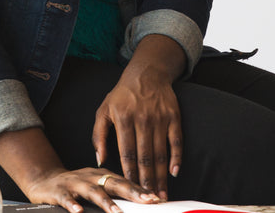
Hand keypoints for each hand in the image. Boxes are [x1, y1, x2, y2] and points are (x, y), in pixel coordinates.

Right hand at [22, 167, 159, 212]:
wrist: (44, 180)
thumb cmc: (75, 187)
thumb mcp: (95, 187)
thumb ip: (113, 194)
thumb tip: (140, 203)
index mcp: (101, 175)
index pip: (124, 181)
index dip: (140, 189)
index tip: (156, 198)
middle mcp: (90, 177)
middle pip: (112, 182)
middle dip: (130, 192)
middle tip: (146, 201)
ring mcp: (74, 183)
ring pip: (92, 191)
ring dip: (105, 202)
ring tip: (117, 212)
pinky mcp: (58, 191)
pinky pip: (66, 198)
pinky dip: (72, 205)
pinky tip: (78, 212)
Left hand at [92, 35, 185, 199]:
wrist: (146, 74)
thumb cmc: (122, 96)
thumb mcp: (103, 111)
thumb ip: (98, 135)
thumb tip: (99, 160)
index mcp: (123, 119)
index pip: (126, 152)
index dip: (129, 173)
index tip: (130, 189)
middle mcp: (142, 119)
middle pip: (145, 157)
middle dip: (146, 180)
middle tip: (149, 199)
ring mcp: (159, 118)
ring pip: (160, 153)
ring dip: (161, 176)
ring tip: (161, 193)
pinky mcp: (173, 117)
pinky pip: (176, 141)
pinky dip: (176, 158)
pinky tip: (174, 172)